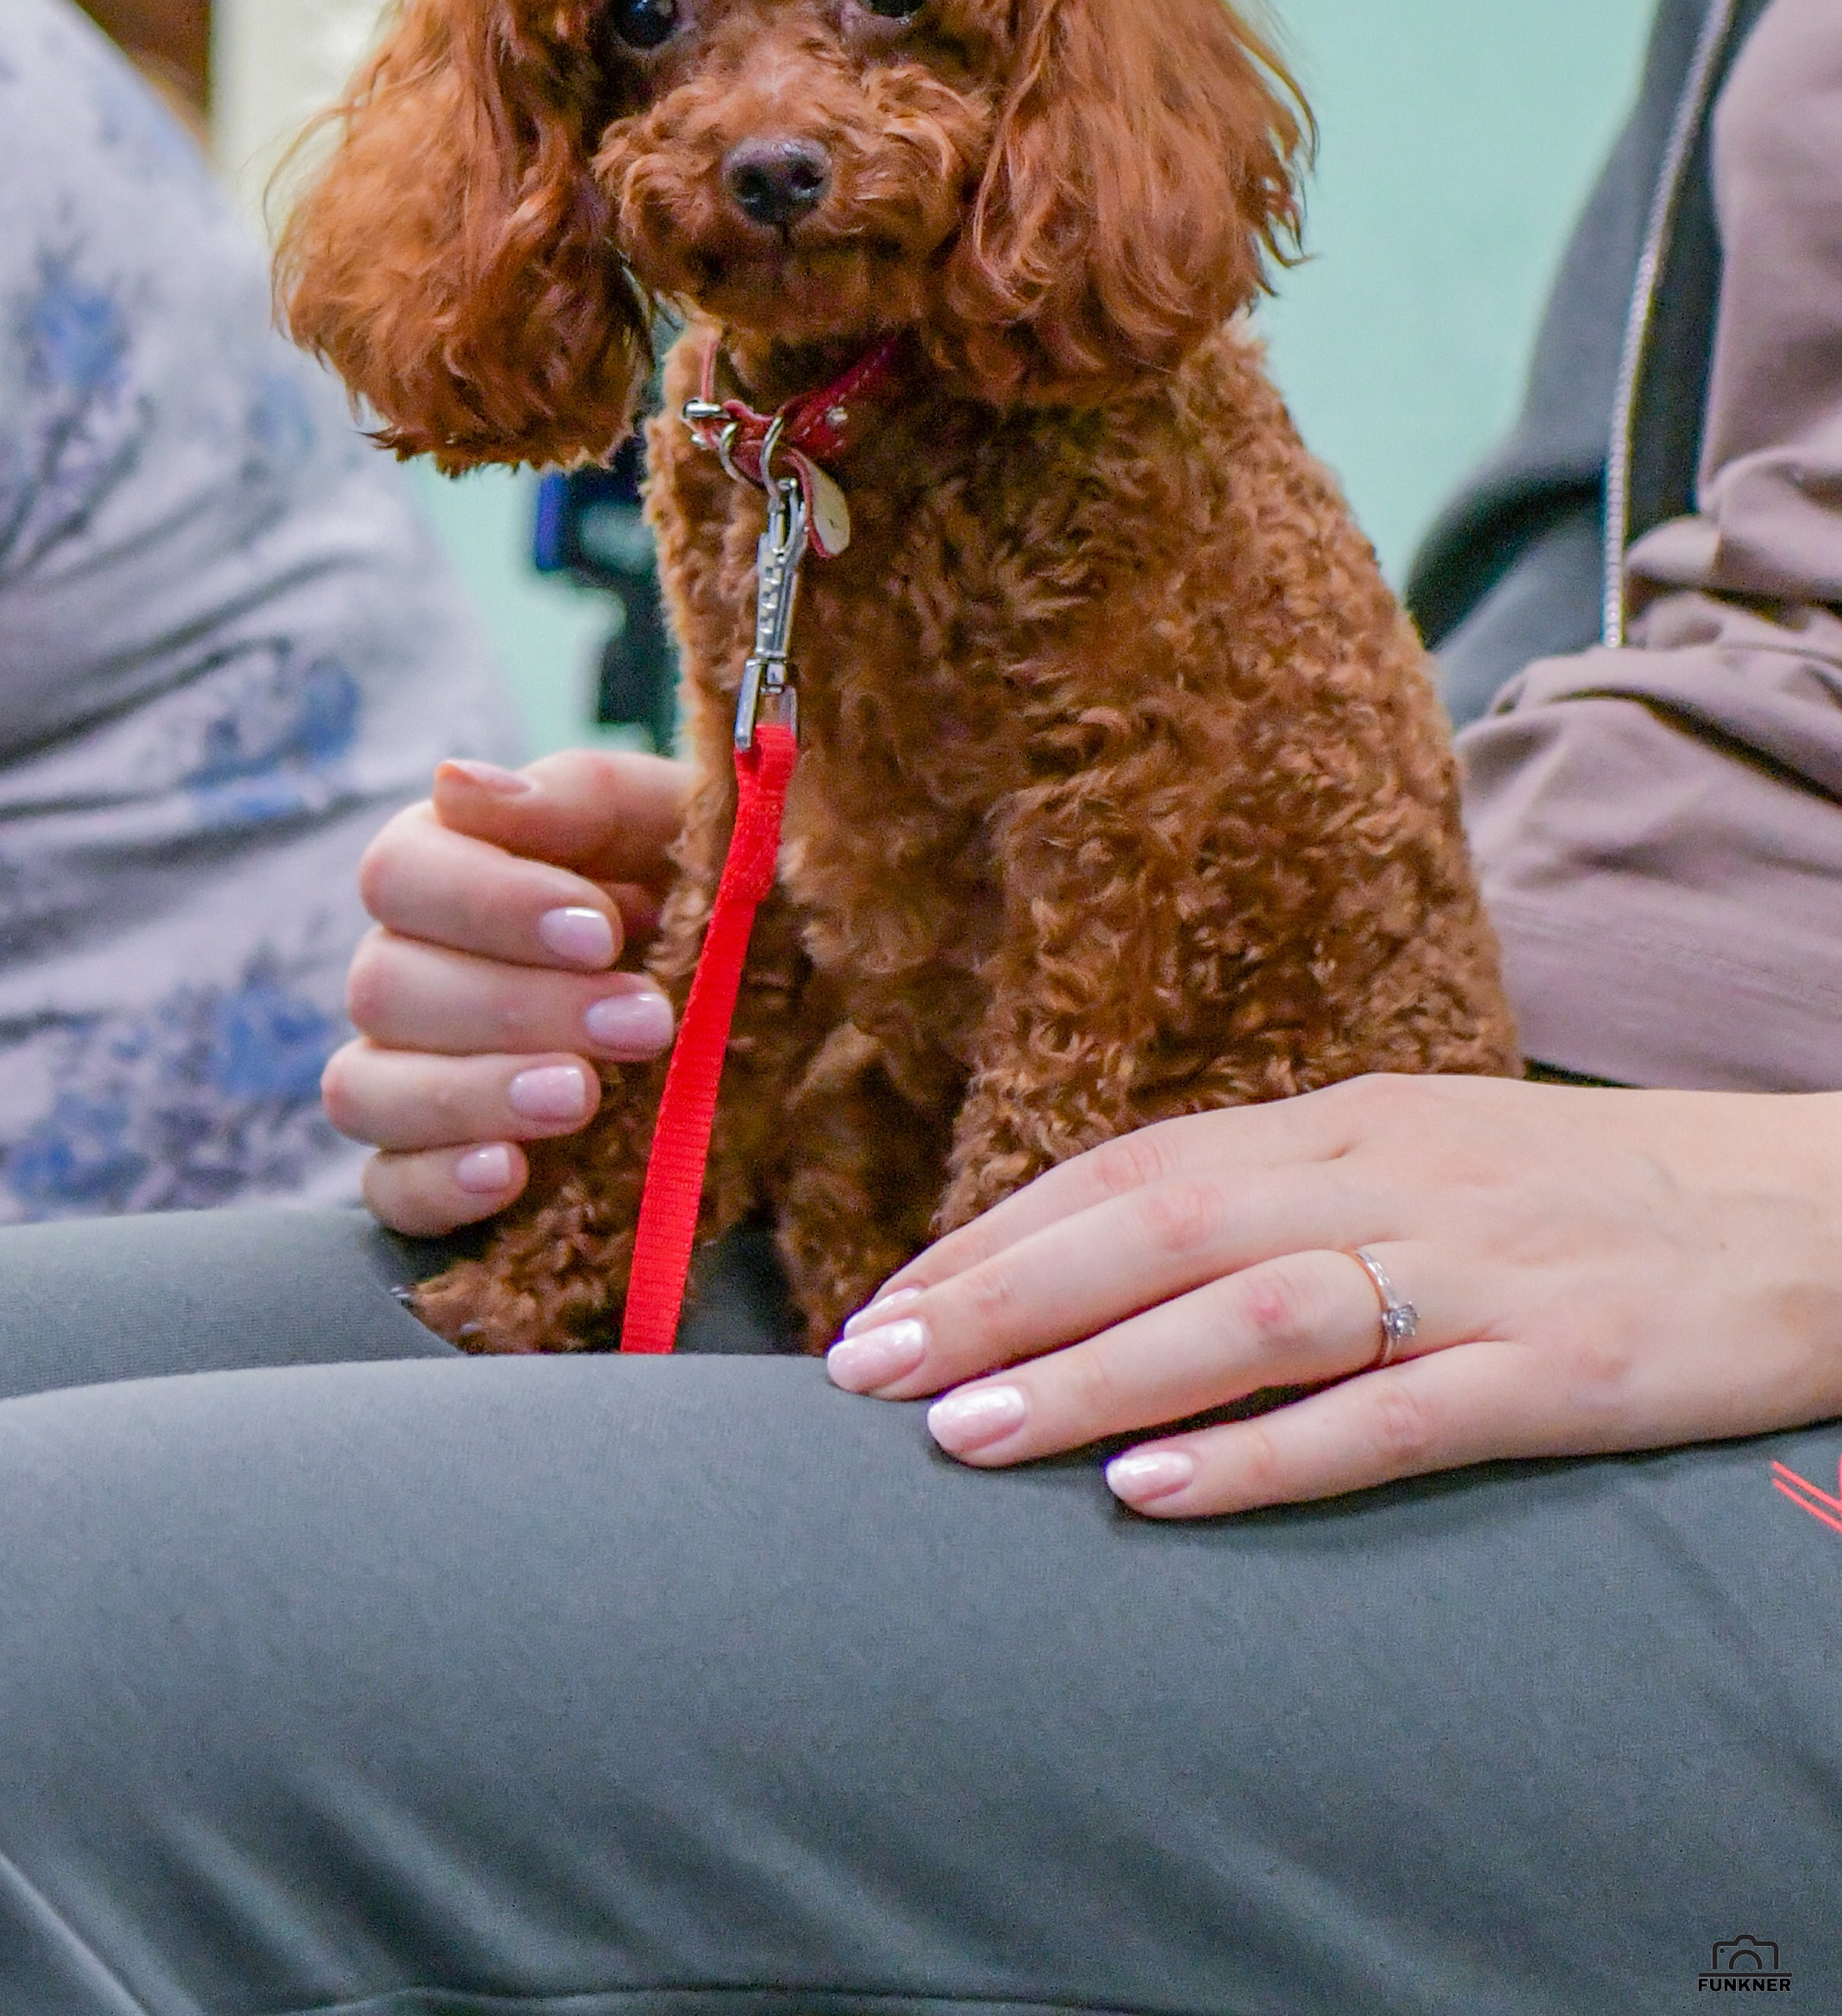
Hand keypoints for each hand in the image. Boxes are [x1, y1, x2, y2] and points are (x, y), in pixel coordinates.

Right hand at [324, 748, 693, 1234]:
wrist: (796, 1014)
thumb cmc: (726, 898)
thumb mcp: (691, 827)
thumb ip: (587, 795)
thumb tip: (458, 783)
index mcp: (462, 868)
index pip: (399, 871)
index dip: (486, 902)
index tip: (599, 931)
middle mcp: (416, 970)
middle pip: (383, 984)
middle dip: (517, 1005)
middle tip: (642, 1025)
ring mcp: (413, 1076)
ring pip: (366, 1086)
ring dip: (472, 1092)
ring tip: (583, 1099)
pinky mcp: (434, 1175)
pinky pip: (387, 1190)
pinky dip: (437, 1184)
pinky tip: (510, 1174)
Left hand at [823, 1072, 1841, 1513]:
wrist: (1810, 1211)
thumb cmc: (1585, 1200)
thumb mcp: (1423, 1161)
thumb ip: (1285, 1200)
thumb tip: (1120, 1261)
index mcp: (1349, 1122)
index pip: (1131, 1165)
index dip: (999, 1234)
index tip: (888, 1300)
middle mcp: (1389, 1179)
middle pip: (1158, 1223)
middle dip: (999, 1297)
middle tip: (868, 1370)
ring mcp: (1473, 1273)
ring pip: (1249, 1310)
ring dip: (1095, 1371)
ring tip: (968, 1435)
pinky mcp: (1557, 1370)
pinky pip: (1390, 1413)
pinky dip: (1266, 1453)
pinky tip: (1160, 1492)